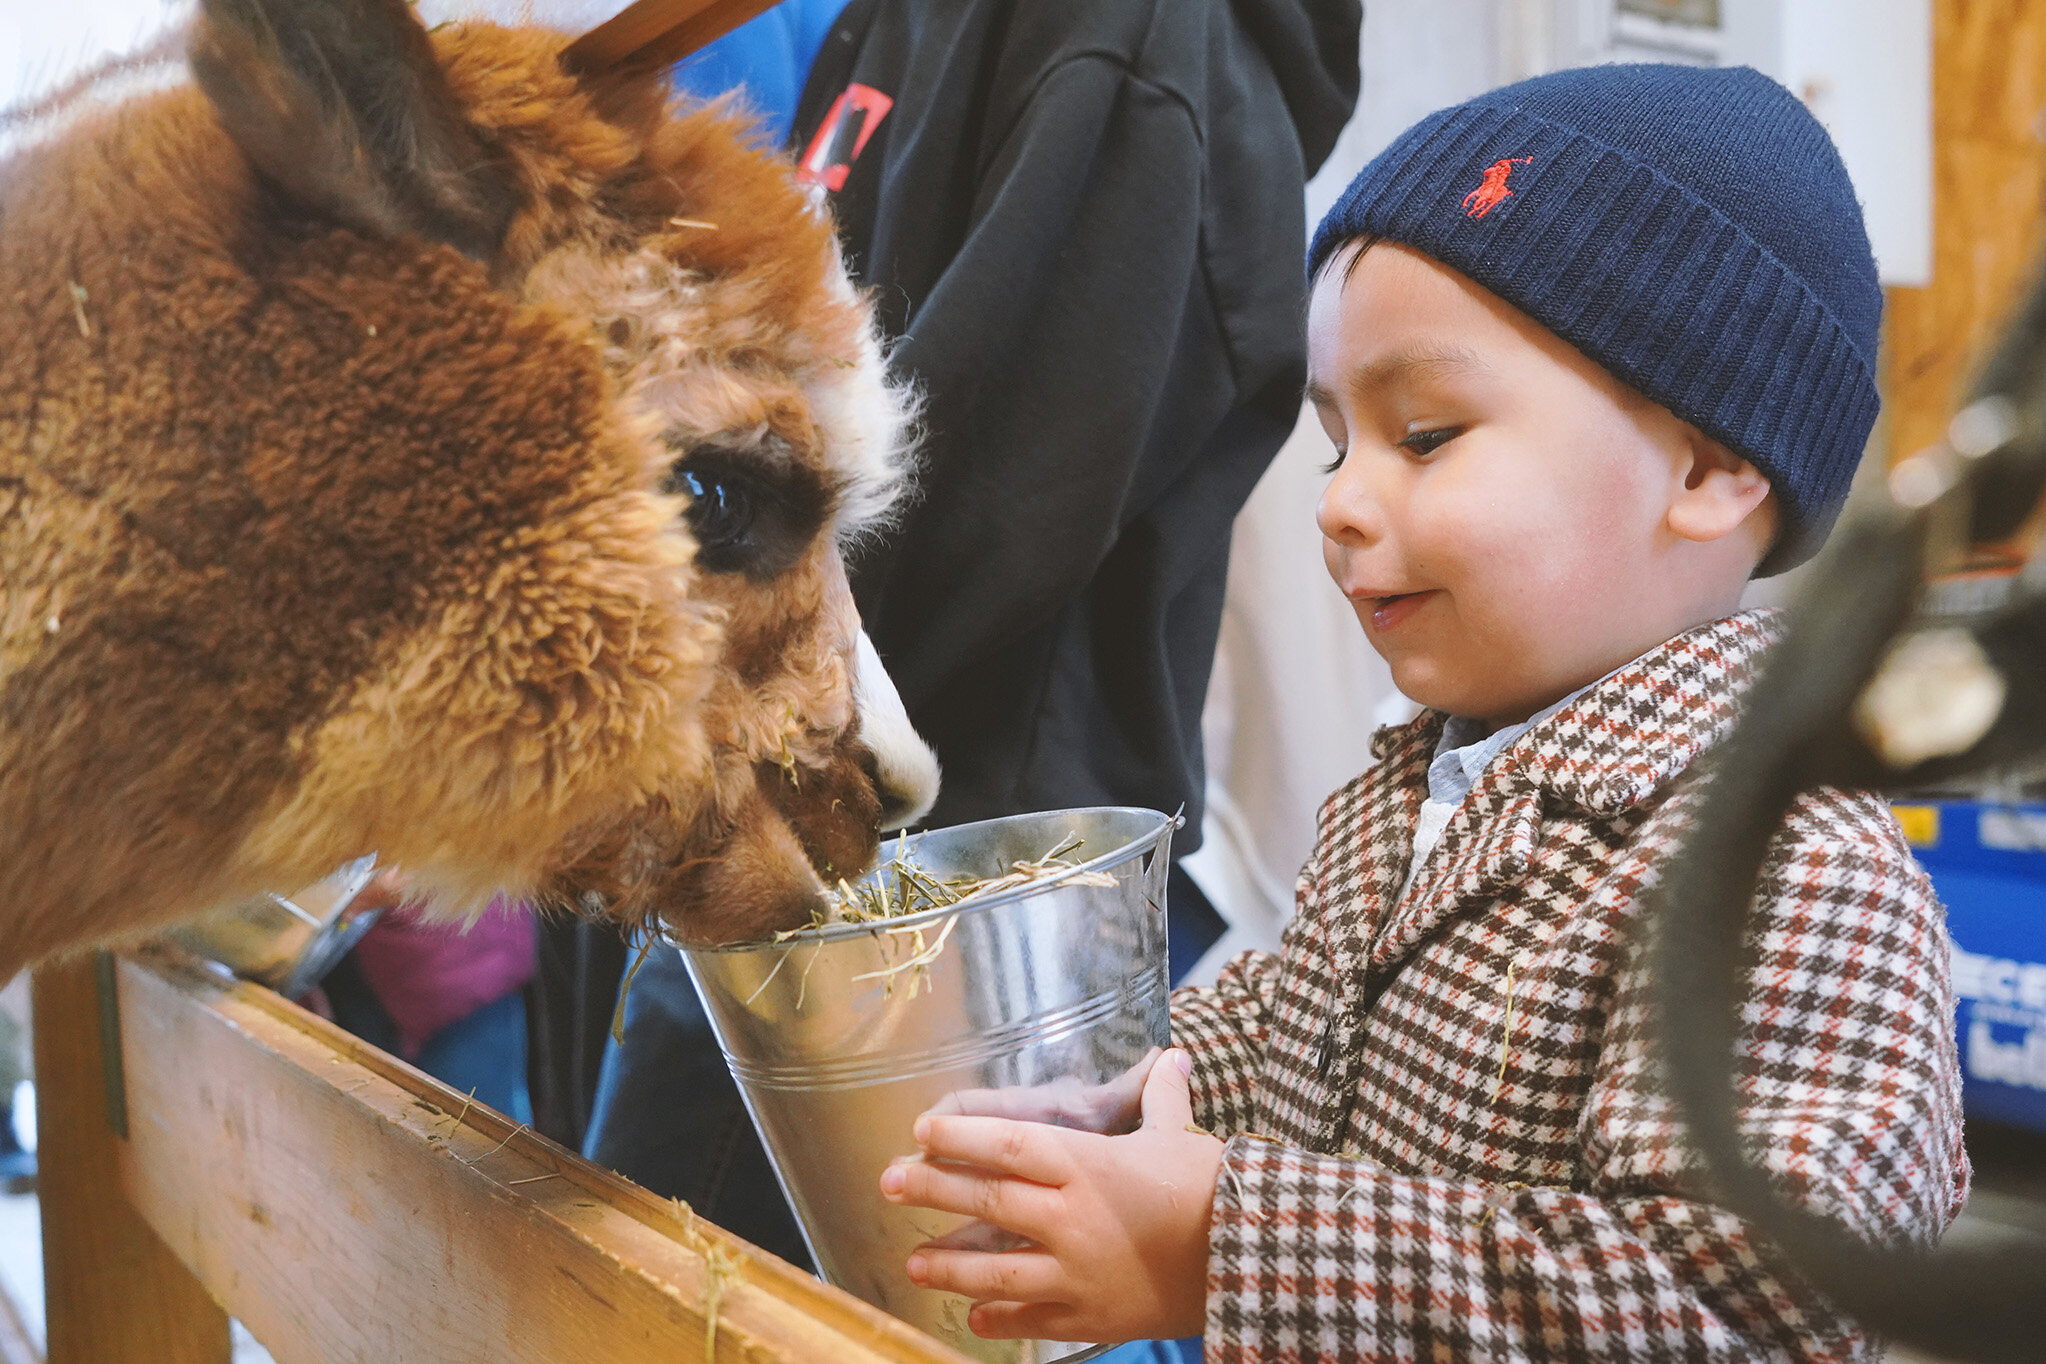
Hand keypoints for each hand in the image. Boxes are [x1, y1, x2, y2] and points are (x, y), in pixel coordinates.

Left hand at [878, 1047, 1223, 1343]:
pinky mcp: (1090, 1315)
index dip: (959, 1137)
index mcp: (1087, 1165)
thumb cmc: (1210, 1190)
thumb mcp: (1178, 1138)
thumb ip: (1160, 1098)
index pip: (1007, 1144)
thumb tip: (1170, 1056)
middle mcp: (1071, 1217)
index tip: (922, 1131)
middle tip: (889, 1183)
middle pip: (987, 1202)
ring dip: (949, 1268)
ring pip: (995, 1270)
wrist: (1247, 1258)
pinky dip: (998, 1318)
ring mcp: (1076, 1272)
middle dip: (931, 1191)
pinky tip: (974, 1315)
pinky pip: (1031, 1319)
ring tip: (915, 1264)